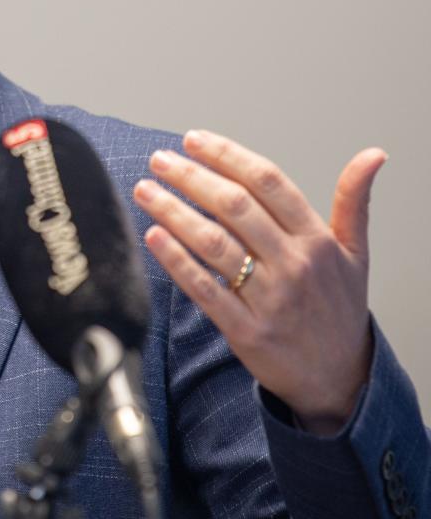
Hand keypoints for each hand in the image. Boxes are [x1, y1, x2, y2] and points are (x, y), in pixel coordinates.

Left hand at [133, 130, 387, 432]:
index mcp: (316, 239)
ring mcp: (269, 298)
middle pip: (235, 206)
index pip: (268, 182)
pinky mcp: (245, 330)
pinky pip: (204, 289)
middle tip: (160, 159)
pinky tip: (153, 236)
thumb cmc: (340, 308)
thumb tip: (373, 154)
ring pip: (214, 243)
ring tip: (146, 190)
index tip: (194, 140)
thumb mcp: (356, 253)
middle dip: (191, 177)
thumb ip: (354, 201)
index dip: (227, 156)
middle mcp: (293, 264)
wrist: (339, 378)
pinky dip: (177, 261)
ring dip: (174, 212)